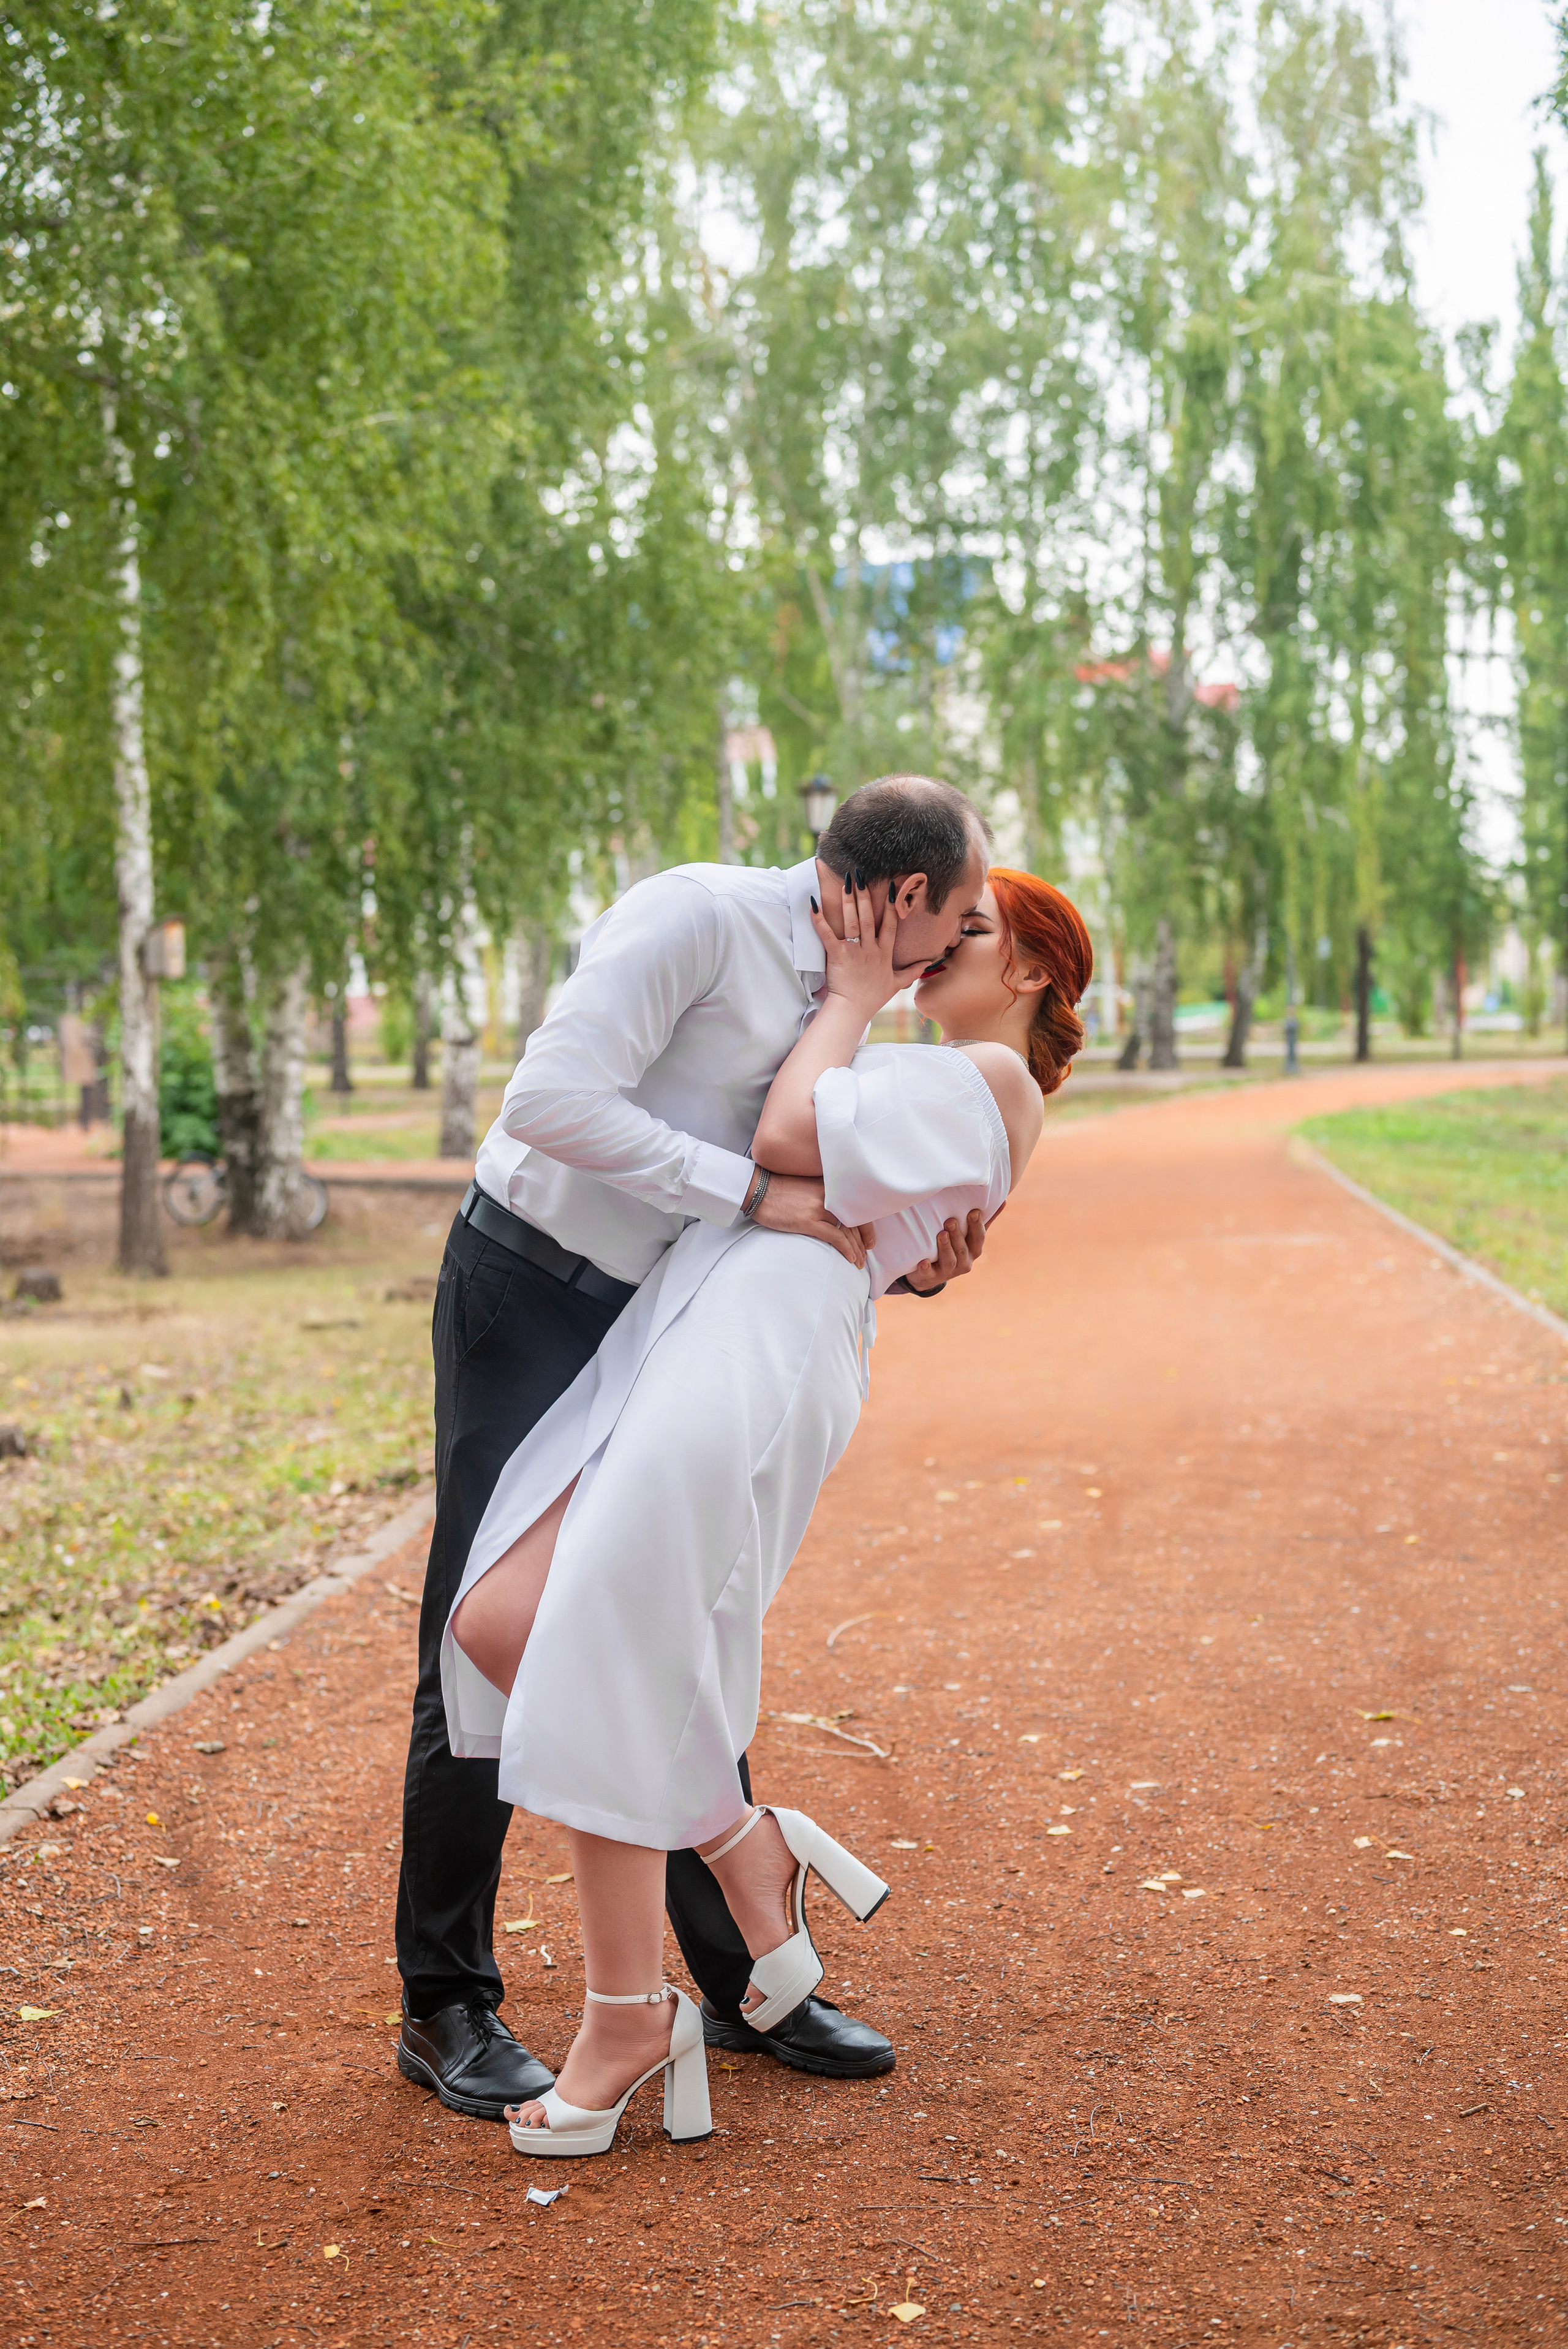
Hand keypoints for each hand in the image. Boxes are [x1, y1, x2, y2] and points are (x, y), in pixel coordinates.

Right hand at [750, 1171, 875, 1270]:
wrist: (757, 1190)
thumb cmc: (779, 1190)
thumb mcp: (808, 1187)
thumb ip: (824, 1196)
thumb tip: (836, 1214)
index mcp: (830, 1186)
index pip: (856, 1208)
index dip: (866, 1227)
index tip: (869, 1240)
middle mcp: (828, 1195)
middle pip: (854, 1222)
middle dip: (862, 1242)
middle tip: (865, 1255)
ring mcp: (819, 1208)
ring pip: (847, 1232)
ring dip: (856, 1249)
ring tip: (859, 1262)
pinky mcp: (808, 1221)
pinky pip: (835, 1238)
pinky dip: (846, 1249)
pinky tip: (850, 1258)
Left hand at [808, 872, 903, 1022]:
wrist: (853, 1009)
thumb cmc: (873, 997)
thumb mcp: (896, 983)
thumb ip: (912, 971)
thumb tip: (928, 963)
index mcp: (884, 953)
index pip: (890, 925)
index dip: (892, 906)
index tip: (892, 888)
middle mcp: (870, 949)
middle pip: (869, 918)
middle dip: (865, 896)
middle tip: (860, 876)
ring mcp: (854, 951)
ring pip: (852, 922)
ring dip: (848, 902)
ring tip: (845, 882)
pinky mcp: (837, 955)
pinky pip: (827, 934)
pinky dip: (819, 920)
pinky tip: (813, 905)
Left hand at [904, 1207, 987, 1292]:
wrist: (931, 1274)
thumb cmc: (955, 1247)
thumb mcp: (970, 1235)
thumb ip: (985, 1220)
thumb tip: (1003, 1200)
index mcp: (974, 1250)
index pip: (978, 1238)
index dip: (976, 1226)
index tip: (973, 1212)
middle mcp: (964, 1262)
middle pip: (963, 1249)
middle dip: (958, 1235)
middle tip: (950, 1221)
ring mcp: (948, 1271)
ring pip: (949, 1260)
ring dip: (945, 1248)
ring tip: (941, 1234)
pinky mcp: (931, 1277)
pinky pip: (929, 1274)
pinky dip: (926, 1268)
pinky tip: (923, 1262)